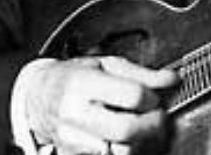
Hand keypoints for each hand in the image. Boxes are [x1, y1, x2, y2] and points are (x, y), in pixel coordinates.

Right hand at [24, 56, 178, 154]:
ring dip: (141, 142)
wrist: (39, 96)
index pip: (132, 95)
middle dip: (151, 125)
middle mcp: (75, 113)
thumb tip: (172, 79)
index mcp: (84, 83)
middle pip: (126, 130)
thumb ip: (142, 73)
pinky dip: (125, 151)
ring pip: (118, 152)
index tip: (155, 97)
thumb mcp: (106, 64)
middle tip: (158, 118)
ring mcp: (72, 139)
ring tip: (145, 128)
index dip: (151, 97)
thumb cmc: (75, 76)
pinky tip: (129, 140)